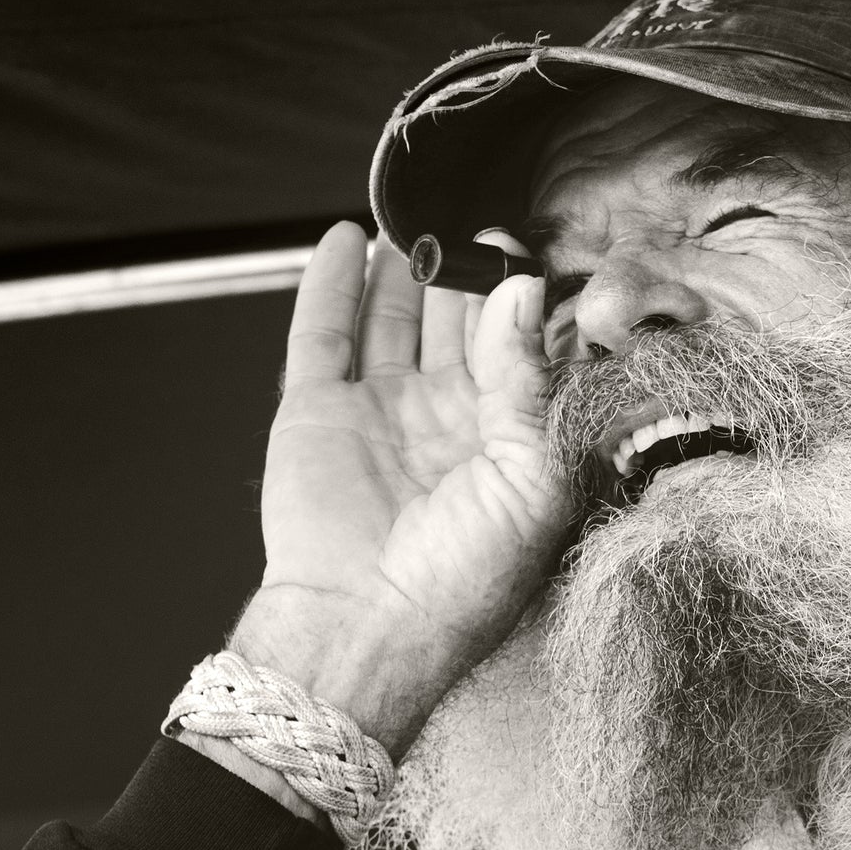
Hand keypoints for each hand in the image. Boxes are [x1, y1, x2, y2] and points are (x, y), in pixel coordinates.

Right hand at [232, 222, 568, 755]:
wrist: (365, 628)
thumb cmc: (460, 582)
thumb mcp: (528, 481)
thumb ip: (528, 383)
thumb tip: (523, 292)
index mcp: (507, 443)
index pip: (520, 354)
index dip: (524, 304)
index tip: (531, 250)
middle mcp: (446, 424)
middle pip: (458, 327)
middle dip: (467, 276)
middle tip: (477, 224)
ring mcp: (380, 414)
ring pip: (394, 320)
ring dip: (404, 271)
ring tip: (418, 222)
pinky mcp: (318, 410)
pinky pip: (324, 333)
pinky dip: (332, 284)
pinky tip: (346, 239)